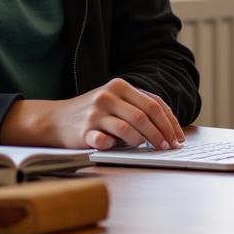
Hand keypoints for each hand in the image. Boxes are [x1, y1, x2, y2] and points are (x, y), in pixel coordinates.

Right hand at [2, 78, 184, 150]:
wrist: (55, 119)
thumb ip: (139, 106)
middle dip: (161, 134)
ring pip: (128, 127)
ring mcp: (96, 112)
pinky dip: (114, 145)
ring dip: (142, 141)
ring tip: (147, 148)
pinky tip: (117, 147)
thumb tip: (170, 126)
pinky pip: (104, 140)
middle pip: (144, 116)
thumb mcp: (116, 101)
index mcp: (121, 85)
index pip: (154, 104)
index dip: (169, 122)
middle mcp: (109, 95)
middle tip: (169, 147)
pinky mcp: (84, 130)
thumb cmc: (94, 112)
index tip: (178, 137)